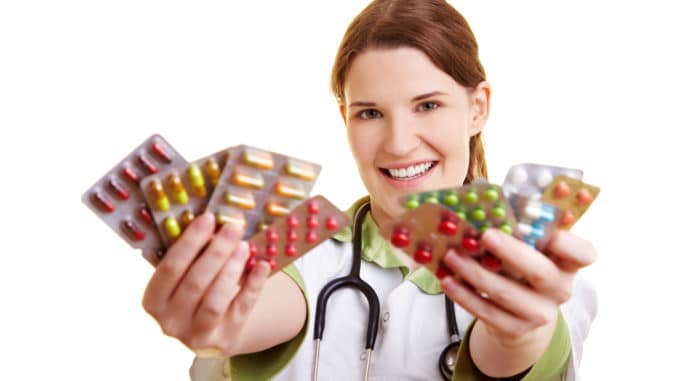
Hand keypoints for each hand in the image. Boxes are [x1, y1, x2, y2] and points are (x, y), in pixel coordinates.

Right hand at [142, 213, 270, 356]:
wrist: (212, 328)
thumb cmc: (196, 289)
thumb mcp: (185, 274)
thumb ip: (193, 254)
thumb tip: (216, 224)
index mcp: (153, 300)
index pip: (170, 268)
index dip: (190, 242)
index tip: (208, 218)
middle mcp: (169, 321)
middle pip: (195, 282)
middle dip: (216, 252)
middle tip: (233, 227)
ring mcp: (196, 334)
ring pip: (215, 300)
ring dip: (232, 269)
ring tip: (245, 245)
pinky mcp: (224, 339)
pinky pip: (241, 309)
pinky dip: (253, 285)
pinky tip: (262, 265)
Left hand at [440, 228, 595, 374]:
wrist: (521, 312)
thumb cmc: (522, 265)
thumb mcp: (529, 247)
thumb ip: (518, 224)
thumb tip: (485, 193)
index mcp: (568, 263)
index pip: (583, 253)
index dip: (568, 242)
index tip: (548, 229)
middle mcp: (559, 289)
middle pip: (540, 271)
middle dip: (511, 252)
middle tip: (485, 235)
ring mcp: (540, 312)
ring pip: (506, 293)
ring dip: (475, 273)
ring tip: (452, 256)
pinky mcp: (516, 328)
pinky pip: (487, 313)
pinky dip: (464, 296)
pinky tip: (448, 281)